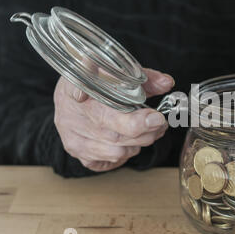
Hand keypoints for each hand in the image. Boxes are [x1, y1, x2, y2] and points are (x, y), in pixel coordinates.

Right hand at [53, 68, 173, 171]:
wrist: (67, 101)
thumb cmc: (95, 85)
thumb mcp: (118, 74)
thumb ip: (144, 78)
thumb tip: (167, 83)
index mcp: (77, 86)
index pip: (86, 92)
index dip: (107, 102)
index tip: (142, 112)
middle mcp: (71, 113)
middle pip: (114, 129)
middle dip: (144, 128)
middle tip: (160, 121)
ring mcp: (72, 135)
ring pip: (117, 149)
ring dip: (139, 142)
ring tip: (150, 130)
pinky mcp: (77, 151)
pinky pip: (109, 160)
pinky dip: (126, 152)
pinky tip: (130, 141)